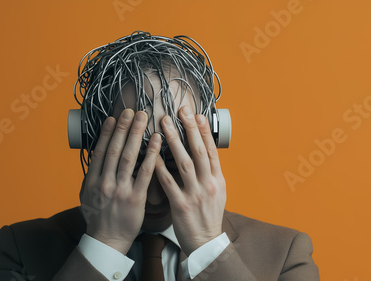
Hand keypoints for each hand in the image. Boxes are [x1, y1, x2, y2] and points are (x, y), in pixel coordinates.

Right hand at [80, 109, 161, 253]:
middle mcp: (105, 182)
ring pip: (129, 157)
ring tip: (143, 118)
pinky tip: (158, 141)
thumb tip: (96, 156)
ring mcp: (120, 190)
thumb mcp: (87, 194)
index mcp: (93, 180)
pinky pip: (145, 173)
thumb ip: (92, 175)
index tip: (113, 117)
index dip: (107, 133)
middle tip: (131, 110)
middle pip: (115, 150)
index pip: (100, 151)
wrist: (107, 240)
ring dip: (136, 135)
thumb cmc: (98, 217)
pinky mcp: (136, 198)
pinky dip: (151, 155)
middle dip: (123, 128)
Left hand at [155, 106, 226, 255]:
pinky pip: (168, 183)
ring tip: (164, 124)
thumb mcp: (217, 192)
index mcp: (218, 180)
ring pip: (185, 163)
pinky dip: (160, 167)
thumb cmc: (208, 216)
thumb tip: (204, 150)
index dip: (204, 131)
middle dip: (189, 129)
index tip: (196, 114)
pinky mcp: (181, 205)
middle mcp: (209, 184)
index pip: (212, 150)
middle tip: (180, 110)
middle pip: (200, 151)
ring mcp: (195, 194)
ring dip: (174, 141)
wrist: (205, 243)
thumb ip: (210, 172)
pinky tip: (152, 154)